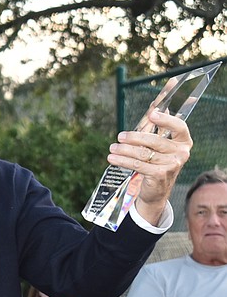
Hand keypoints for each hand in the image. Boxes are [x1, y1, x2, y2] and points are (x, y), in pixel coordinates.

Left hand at [108, 110, 191, 224]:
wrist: (156, 189)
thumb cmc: (156, 162)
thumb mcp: (157, 145)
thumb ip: (155, 128)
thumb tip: (153, 107)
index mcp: (183, 142)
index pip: (179, 127)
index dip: (166, 120)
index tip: (152, 114)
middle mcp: (181, 153)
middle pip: (155, 140)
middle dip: (134, 137)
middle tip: (120, 136)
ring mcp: (172, 165)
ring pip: (143, 153)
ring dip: (124, 150)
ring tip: (112, 148)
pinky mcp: (160, 175)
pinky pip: (138, 165)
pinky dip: (123, 161)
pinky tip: (113, 159)